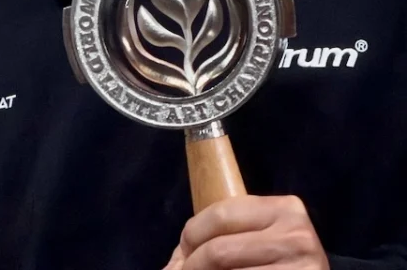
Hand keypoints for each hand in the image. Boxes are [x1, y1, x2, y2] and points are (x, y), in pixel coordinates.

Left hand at [162, 195, 326, 269]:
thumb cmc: (275, 258)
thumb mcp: (253, 236)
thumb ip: (215, 238)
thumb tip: (168, 269)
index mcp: (284, 209)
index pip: (219, 214)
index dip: (191, 234)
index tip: (184, 249)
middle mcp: (298, 236)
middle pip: (219, 250)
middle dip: (192, 265)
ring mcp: (302, 267)